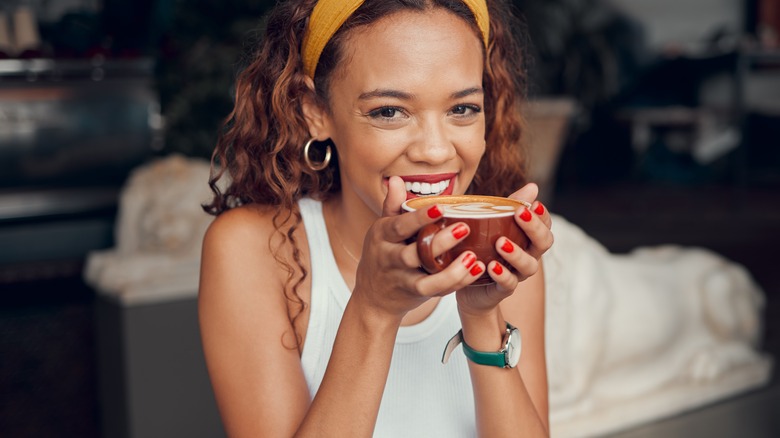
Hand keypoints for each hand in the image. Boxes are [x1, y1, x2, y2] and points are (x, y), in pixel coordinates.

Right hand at [352, 176, 484, 320]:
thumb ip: (392, 206)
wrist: (373, 296)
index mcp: (382, 236)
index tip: (441, 207)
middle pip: (413, 254)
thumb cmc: (383, 254)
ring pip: (426, 280)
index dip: (419, 218)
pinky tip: (475, 270)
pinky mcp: (415, 294)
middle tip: (465, 228)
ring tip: (473, 257)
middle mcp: (390, 259)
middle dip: (439, 243)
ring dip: (451, 271)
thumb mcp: (382, 230)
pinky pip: (437, 291)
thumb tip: (396, 179)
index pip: (399, 226)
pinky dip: (457, 282)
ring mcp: (402, 279)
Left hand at [456, 183, 552, 315]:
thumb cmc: (484, 248)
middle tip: (520, 214)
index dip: (543, 215)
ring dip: (517, 253)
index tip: (535, 203)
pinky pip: (508, 284)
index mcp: (528, 239)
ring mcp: (518, 273)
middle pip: (544, 243)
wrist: (468, 285)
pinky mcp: (503, 289)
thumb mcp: (493, 224)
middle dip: (534, 228)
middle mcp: (529, 256)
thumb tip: (533, 186)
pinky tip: (492, 266)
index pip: (545, 225)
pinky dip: (502, 275)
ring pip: (529, 265)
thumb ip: (510, 206)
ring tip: (500, 242)